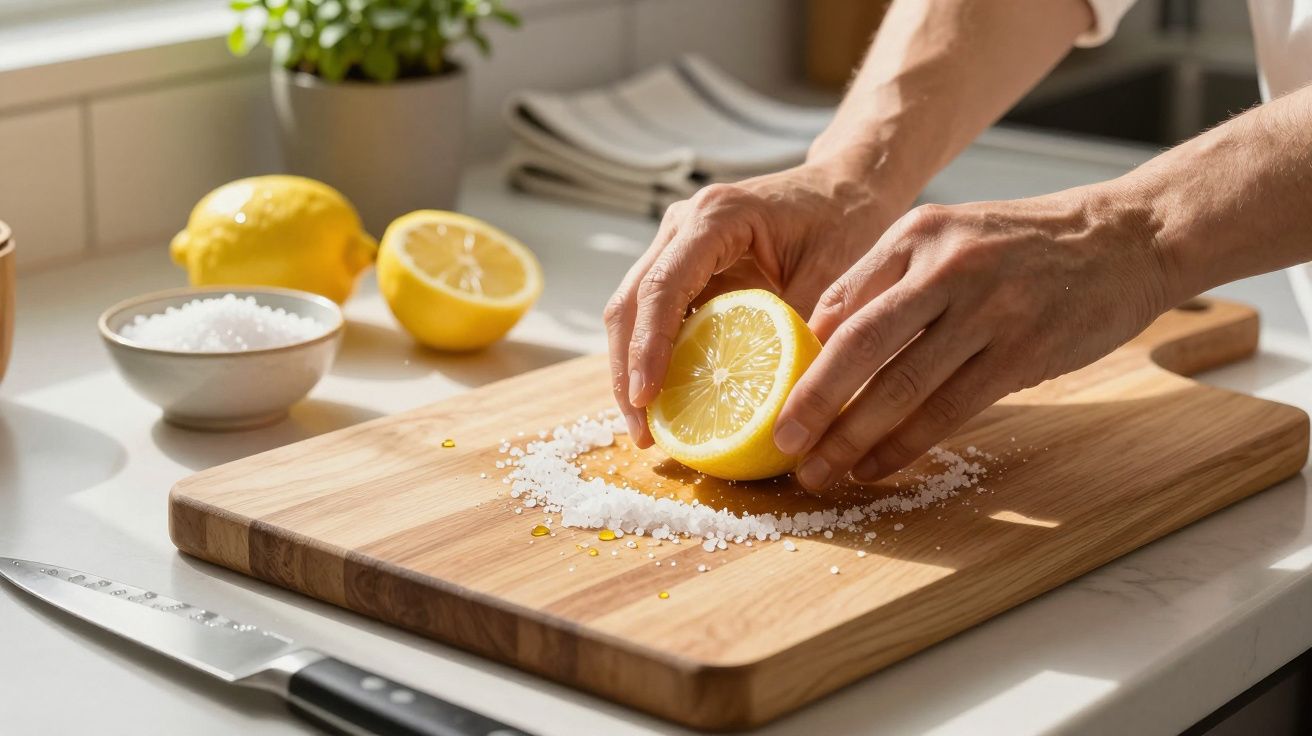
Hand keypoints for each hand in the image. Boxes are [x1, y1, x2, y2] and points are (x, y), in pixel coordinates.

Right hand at [604, 162, 901, 446]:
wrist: (847, 188)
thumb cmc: (846, 221)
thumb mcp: (832, 277)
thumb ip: (797, 332)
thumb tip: (772, 406)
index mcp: (716, 218)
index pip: (663, 285)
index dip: (648, 346)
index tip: (647, 399)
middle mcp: (684, 226)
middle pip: (631, 302)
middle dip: (627, 371)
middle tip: (642, 433)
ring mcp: (678, 247)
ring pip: (631, 313)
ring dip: (632, 371)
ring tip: (647, 431)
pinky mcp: (685, 270)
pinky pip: (655, 318)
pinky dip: (653, 361)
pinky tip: (665, 405)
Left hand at [773, 187, 1174, 490]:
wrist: (1125, 238)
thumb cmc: (1025, 245)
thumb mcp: (951, 236)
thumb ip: (890, 280)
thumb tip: (824, 337)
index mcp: (917, 235)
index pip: (841, 302)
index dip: (800, 358)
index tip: (771, 397)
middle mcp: (947, 268)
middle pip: (860, 346)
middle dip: (812, 402)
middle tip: (780, 442)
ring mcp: (988, 310)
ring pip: (903, 386)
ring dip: (853, 437)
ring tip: (820, 470)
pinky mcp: (1024, 351)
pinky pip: (950, 409)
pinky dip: (907, 444)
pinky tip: (877, 467)